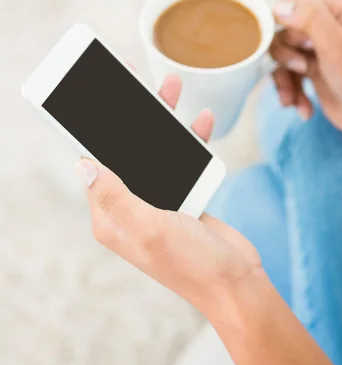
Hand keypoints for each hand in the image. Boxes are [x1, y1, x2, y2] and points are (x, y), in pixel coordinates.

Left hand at [77, 74, 260, 314]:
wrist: (236, 282)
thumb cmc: (191, 263)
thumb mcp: (149, 227)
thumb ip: (115, 194)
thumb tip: (82, 163)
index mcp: (111, 217)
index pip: (95, 164)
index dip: (94, 131)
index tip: (96, 99)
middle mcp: (129, 208)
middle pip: (125, 152)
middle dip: (133, 116)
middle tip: (136, 82)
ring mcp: (157, 202)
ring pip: (155, 152)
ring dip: (164, 121)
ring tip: (171, 86)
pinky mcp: (182, 199)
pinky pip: (181, 161)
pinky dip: (190, 140)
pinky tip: (200, 120)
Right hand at [270, 0, 341, 158]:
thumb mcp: (338, 46)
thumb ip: (310, 19)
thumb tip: (277, 6)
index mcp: (333, 10)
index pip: (289, 9)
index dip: (284, 31)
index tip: (296, 53)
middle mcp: (322, 25)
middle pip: (281, 35)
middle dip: (286, 58)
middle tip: (303, 69)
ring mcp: (314, 48)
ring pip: (280, 58)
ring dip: (284, 81)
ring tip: (293, 100)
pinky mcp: (309, 69)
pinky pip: (286, 75)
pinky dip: (290, 92)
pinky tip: (302, 107)